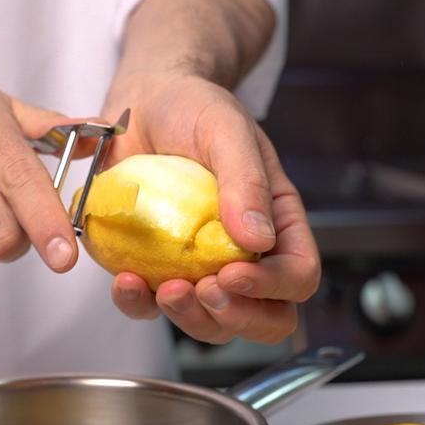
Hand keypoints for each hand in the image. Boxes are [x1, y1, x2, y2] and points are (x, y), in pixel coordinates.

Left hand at [102, 71, 319, 343]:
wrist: (141, 101)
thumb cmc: (193, 107)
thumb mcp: (225, 130)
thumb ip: (246, 180)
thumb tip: (258, 238)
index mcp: (277, 222)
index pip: (297, 275)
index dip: (273, 287)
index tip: (234, 272)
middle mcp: (244, 254)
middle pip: (263, 317)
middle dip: (236, 316)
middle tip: (204, 288)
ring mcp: (198, 267)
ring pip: (211, 323)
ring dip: (189, 318)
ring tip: (165, 289)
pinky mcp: (154, 268)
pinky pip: (150, 306)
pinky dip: (138, 304)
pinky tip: (126, 280)